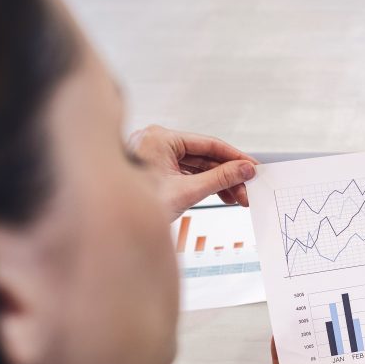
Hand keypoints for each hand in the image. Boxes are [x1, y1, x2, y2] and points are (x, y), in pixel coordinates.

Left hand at [127, 125, 257, 219]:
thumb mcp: (187, 191)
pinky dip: (204, 185)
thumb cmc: (136, 206)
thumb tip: (243, 169)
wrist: (113, 224)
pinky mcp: (156, 170)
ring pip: (196, 166)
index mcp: (159, 138)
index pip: (207, 143)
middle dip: (227, 175)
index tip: (251, 166)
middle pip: (203, 156)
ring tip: (236, 197)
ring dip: (218, 182)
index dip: (234, 156)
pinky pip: (186, 173)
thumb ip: (219, 178)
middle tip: (246, 188)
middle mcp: (156, 142)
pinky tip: (220, 195)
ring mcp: (155, 156)